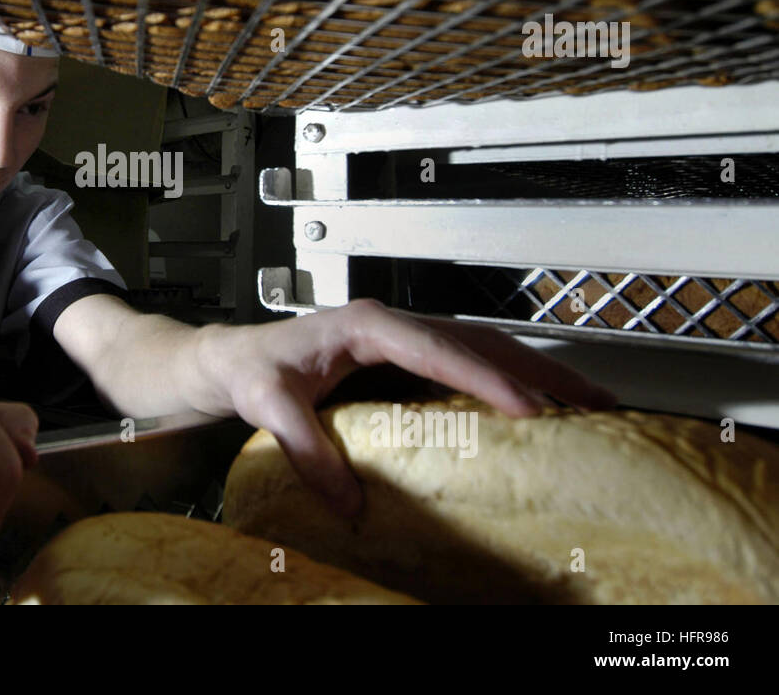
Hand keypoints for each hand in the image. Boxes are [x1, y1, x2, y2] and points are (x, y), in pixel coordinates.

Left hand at [211, 298, 616, 516]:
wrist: (232, 358)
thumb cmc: (250, 368)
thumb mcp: (269, 405)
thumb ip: (307, 448)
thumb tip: (350, 501)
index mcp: (363, 325)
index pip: (436, 348)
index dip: (486, 376)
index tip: (527, 408)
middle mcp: (389, 324)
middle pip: (479, 339)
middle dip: (538, 369)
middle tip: (592, 400)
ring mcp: (401, 336)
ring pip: (482, 346)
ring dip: (535, 371)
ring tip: (586, 400)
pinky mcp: (404, 355)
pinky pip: (467, 361)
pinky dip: (508, 379)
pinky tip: (535, 405)